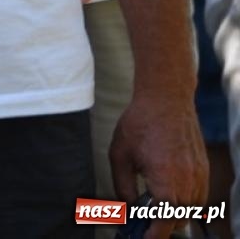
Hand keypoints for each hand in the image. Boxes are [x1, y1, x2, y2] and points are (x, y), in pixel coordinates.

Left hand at [109, 91, 207, 238]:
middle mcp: (188, 182)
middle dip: (163, 225)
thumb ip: (123, 186)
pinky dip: (185, 201)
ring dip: (175, 214)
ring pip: (191, 209)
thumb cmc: (140, 124)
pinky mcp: (203, 168)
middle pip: (179, 218)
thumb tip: (126, 207)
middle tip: (143, 224)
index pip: (165, 220)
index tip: (145, 238)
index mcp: (166, 181)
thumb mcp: (120, 155)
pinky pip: (198, 195)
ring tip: (154, 209)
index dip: (155, 233)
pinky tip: (169, 194)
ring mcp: (199, 175)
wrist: (166, 99)